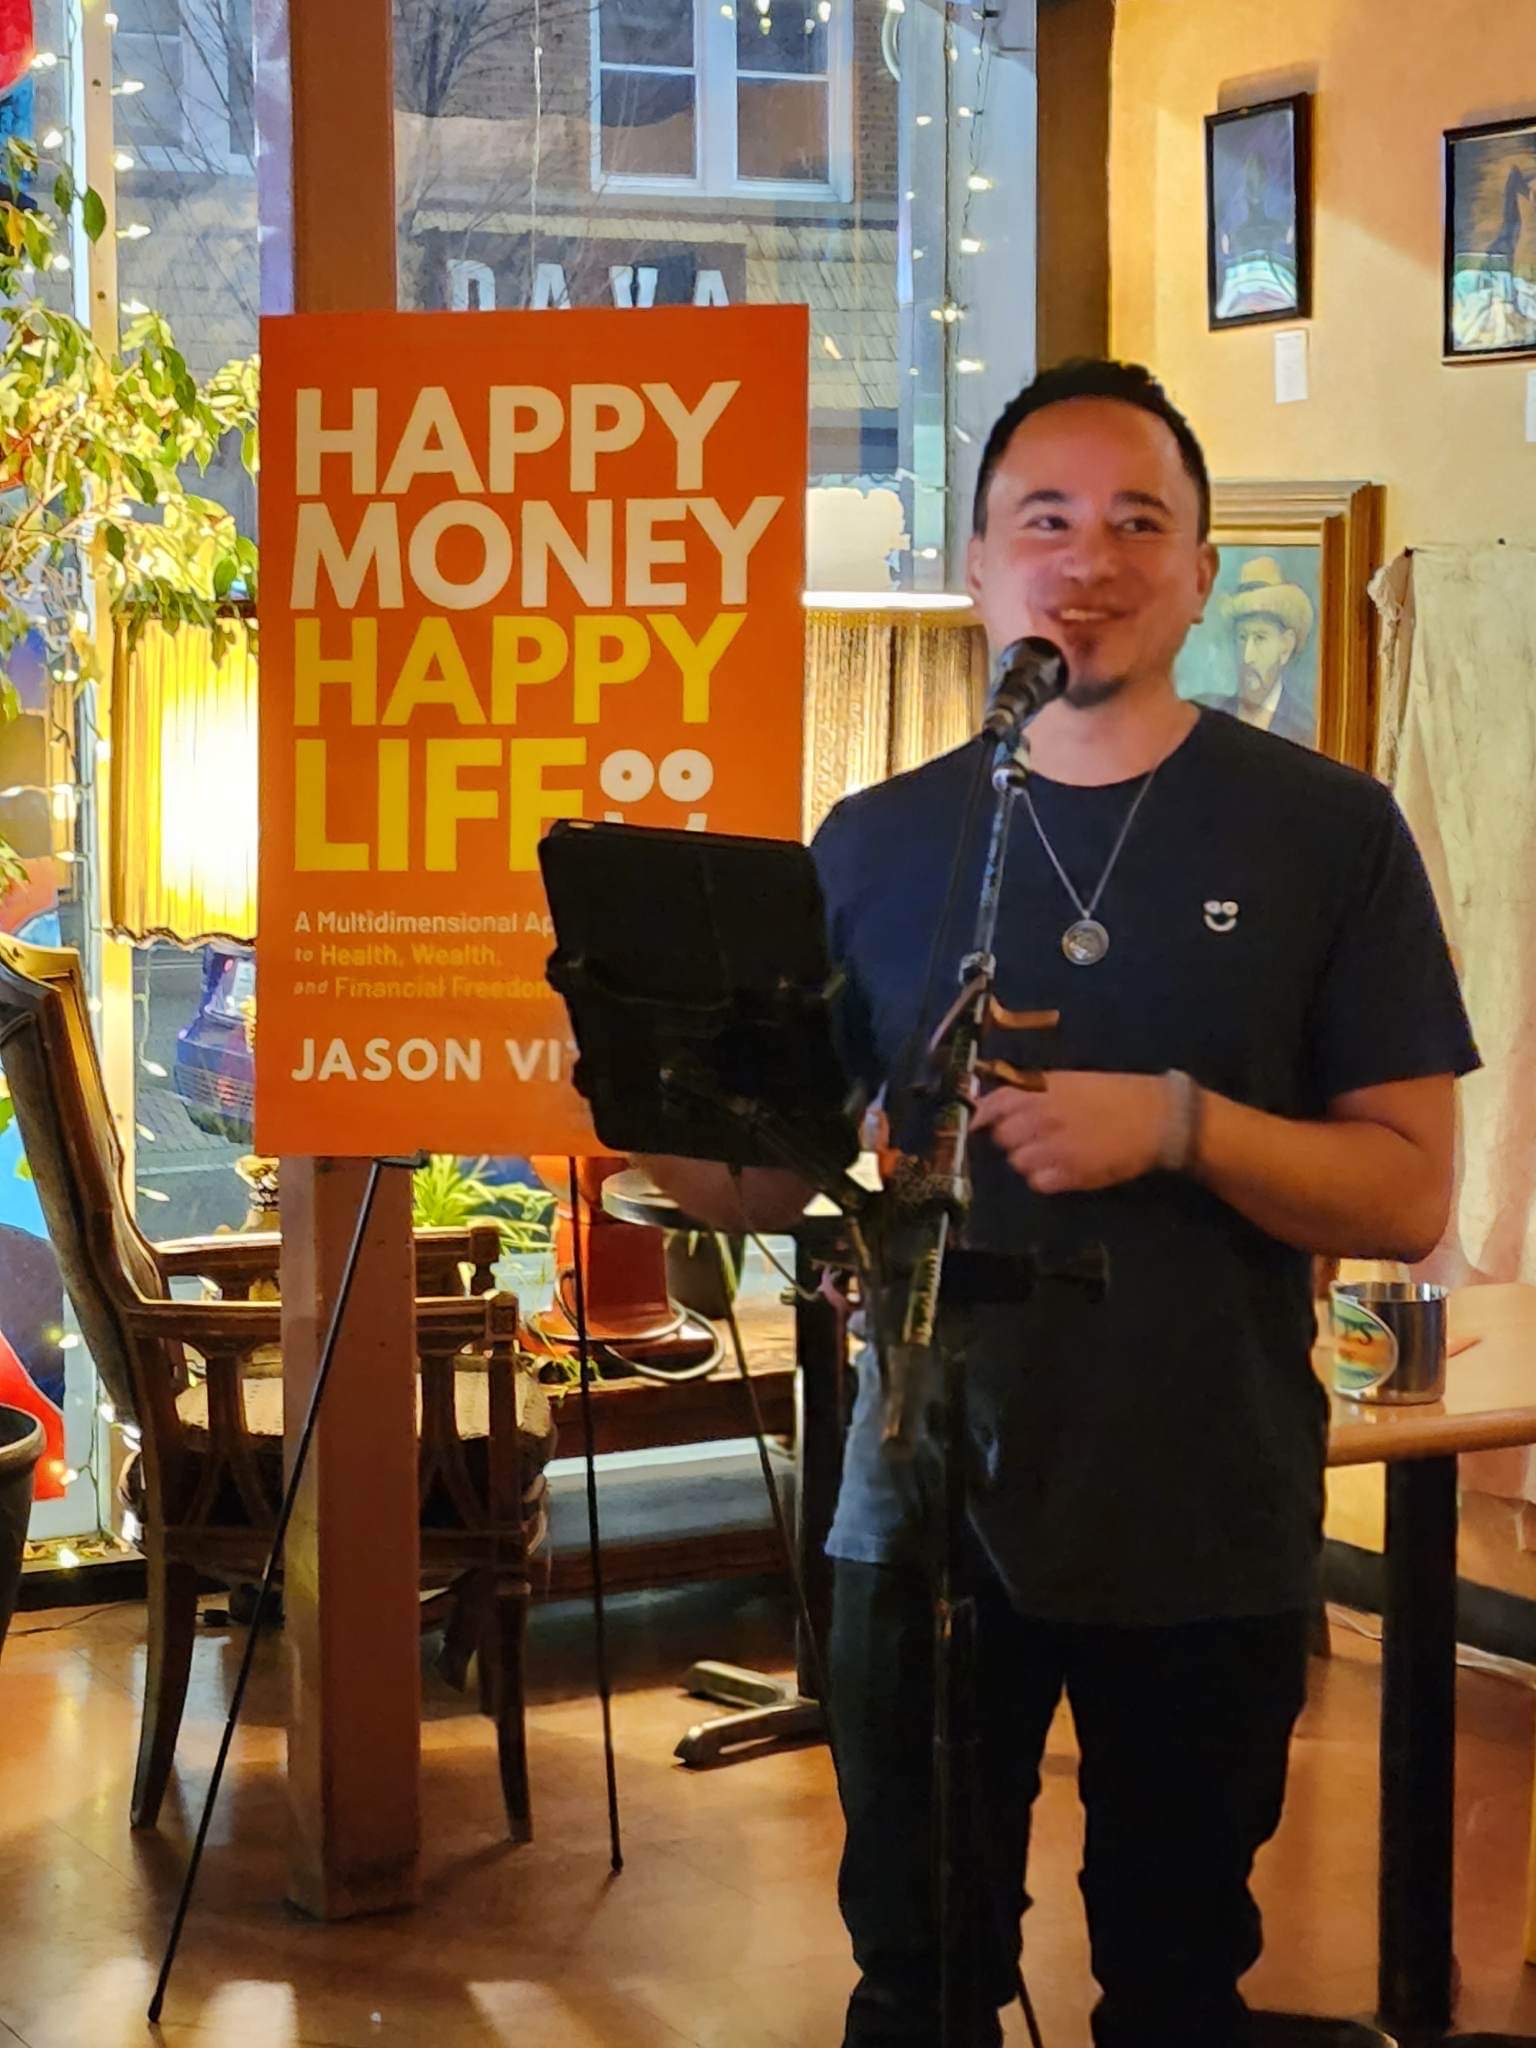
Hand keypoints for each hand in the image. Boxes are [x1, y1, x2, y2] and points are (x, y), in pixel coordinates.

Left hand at [970, 1070, 1173, 1194]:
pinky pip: (1038, 1182)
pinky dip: (1044, 1179)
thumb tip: (995, 1100)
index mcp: (1043, 1091)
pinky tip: (1061, 1170)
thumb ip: (1034, 1090)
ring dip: (1029, 1160)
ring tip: (1052, 1154)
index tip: (978, 1124)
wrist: (1158, 1118)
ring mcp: (1056, 1147)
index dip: (982, 1116)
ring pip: (1018, 1163)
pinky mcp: (1071, 1174)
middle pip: (1003, 1138)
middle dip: (1012, 1140)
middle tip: (1033, 1138)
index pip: (995, 1104)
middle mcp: (1044, 1117)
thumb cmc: (1115, 1095)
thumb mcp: (1071, 1081)